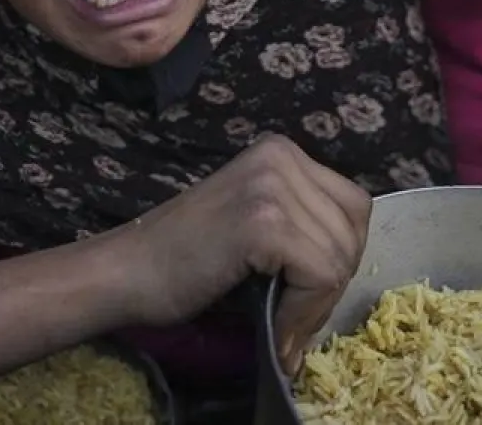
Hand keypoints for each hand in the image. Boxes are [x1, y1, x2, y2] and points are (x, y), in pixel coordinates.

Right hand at [120, 134, 369, 370]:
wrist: (128, 272)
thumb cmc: (185, 258)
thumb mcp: (256, 222)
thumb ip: (301, 224)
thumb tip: (350, 265)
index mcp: (282, 151)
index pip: (353, 207)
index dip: (341, 257)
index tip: (309, 296)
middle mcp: (281, 156)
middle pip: (352, 231)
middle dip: (332, 285)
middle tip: (297, 320)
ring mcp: (271, 186)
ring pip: (339, 257)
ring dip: (317, 307)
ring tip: (284, 329)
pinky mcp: (263, 221)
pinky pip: (318, 275)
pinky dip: (304, 313)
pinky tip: (278, 330)